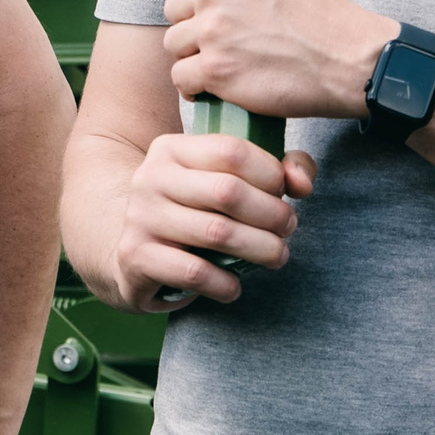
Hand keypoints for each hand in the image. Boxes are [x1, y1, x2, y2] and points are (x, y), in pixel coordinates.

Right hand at [106, 131, 316, 309]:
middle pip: (228, 191)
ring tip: (277, 256)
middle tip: (288, 228)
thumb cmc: (192, 213)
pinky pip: (195, 272)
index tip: (283, 194)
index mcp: (171, 148)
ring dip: (261, 249)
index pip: (232, 150)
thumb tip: (301, 184)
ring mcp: (139, 216)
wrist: (132, 253)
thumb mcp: (224, 181)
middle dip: (272, 214)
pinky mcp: (135, 256)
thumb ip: (276, 170)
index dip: (270, 174)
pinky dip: (226, 284)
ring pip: (217, 233)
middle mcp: (149, 176)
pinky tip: (234, 286)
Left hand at [164, 0, 392, 119]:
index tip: (204, 9)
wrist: (348, 56)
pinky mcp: (216, 70)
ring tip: (214, 63)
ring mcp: (212, 32)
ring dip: (191, 55)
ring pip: (174, 44)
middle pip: (173, 10)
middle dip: (190, 24)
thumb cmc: (324, 11)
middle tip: (213, 40)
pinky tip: (209, 87)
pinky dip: (193, 85)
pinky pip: (181, 77)